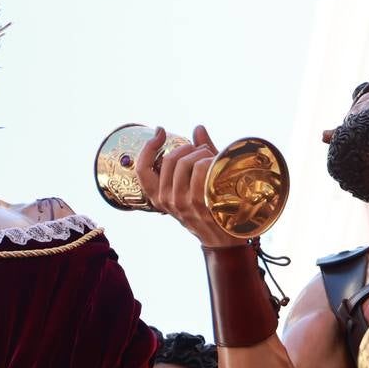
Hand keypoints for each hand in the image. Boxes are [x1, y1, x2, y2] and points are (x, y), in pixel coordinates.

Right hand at [136, 125, 244, 247]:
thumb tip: (197, 129)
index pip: (142, 170)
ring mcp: (182, 202)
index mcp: (160, 197)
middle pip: (170, 158)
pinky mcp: (198, 201)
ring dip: (203, 153)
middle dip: (189, 147)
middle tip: (203, 150)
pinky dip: (212, 160)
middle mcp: (167, 200)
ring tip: (213, 159)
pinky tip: (220, 166)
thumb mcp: (196, 184)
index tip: (160, 132)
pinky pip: (201, 168)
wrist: (226, 238)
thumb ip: (197, 155)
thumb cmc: (211, 208)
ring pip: (186, 161)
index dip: (148, 147)